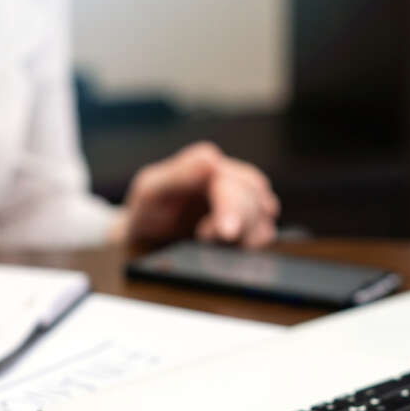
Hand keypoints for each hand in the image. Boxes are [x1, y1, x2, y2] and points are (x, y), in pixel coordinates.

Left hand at [119, 141, 278, 247]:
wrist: (144, 236)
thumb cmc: (146, 210)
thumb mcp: (150, 189)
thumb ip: (178, 174)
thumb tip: (211, 161)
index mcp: (206, 164)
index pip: (233, 182)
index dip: (234, 208)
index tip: (227, 233)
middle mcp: (228, 178)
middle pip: (256, 197)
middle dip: (239, 223)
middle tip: (206, 239)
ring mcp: (240, 201)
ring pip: (265, 216)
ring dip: (248, 236)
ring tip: (215, 244)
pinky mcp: (245, 224)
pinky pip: (265, 231)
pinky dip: (253, 243)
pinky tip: (232, 249)